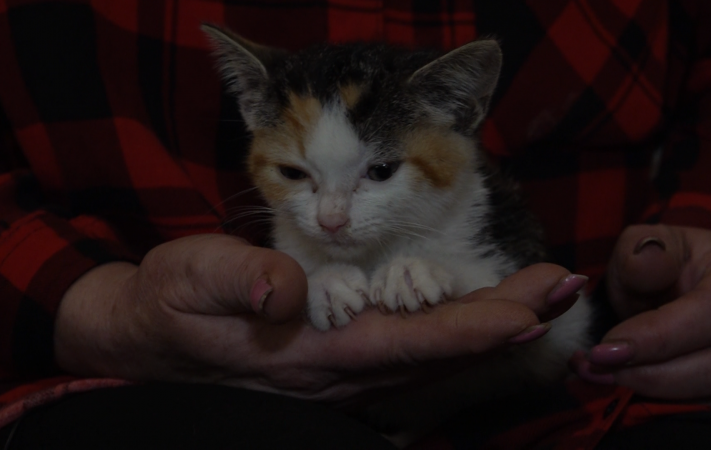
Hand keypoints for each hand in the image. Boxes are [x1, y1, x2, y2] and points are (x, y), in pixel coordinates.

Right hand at [55, 234, 583, 405]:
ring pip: (431, 357)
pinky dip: (455, 338)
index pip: (408, 341)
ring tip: (541, 297)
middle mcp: (337, 370)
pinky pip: (411, 358)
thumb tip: (285, 291)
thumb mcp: (189, 278)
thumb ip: (238, 281)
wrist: (146, 339)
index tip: (531, 308)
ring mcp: (340, 372)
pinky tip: (481, 321)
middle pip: (438, 352)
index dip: (473, 327)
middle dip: (505, 321)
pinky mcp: (336, 363)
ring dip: (490, 327)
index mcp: (310, 350)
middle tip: (564, 287)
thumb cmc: (170, 303)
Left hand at [574, 224, 710, 405]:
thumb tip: (646, 259)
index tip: (606, 349)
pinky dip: (664, 402)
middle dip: (650, 374)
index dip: (656, 338)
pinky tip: (627, 384)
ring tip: (603, 374)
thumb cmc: (667, 264)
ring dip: (654, 391)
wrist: (691, 286)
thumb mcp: (647, 243)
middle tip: (598, 367)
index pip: (710, 315)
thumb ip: (641, 252)